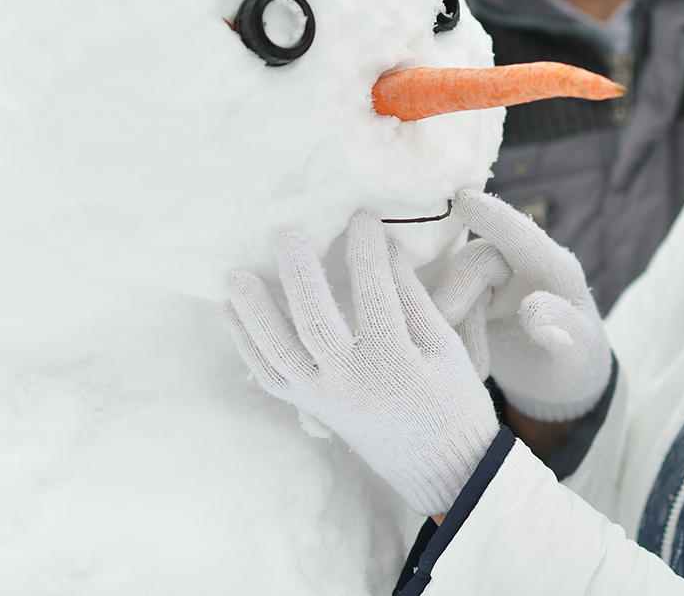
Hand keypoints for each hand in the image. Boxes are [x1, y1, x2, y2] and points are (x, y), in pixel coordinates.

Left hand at [220, 212, 497, 516]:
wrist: (443, 466)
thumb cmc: (452, 399)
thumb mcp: (445, 346)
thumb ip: (413, 298)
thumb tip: (387, 247)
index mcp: (394, 360)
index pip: (374, 292)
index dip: (366, 250)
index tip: (362, 217)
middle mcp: (351, 380)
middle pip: (314, 320)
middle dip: (298, 272)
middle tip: (287, 233)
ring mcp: (325, 397)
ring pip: (278, 352)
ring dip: (253, 311)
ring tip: (236, 274)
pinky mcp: (311, 407)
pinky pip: (270, 376)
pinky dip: (246, 344)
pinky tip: (231, 313)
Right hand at [432, 189, 610, 422]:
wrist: (558, 382)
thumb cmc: (578, 357)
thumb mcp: (580, 348)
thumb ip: (562, 327)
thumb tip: (532, 309)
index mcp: (551, 267)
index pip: (521, 236)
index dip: (493, 217)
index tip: (464, 199)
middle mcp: (515, 266)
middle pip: (476, 261)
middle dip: (457, 290)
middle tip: (444, 320)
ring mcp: (488, 284)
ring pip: (453, 289)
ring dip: (454, 327)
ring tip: (478, 370)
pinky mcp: (466, 304)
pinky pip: (443, 311)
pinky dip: (449, 337)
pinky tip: (468, 367)